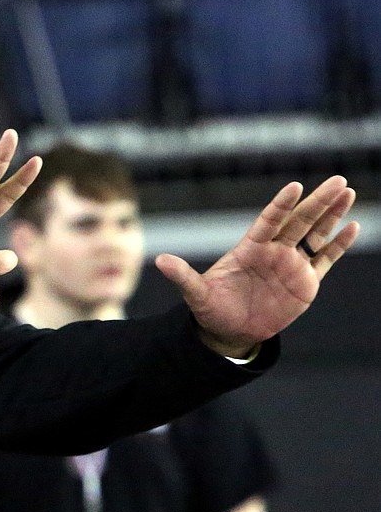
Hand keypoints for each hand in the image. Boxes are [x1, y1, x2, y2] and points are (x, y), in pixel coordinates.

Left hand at [155, 176, 358, 356]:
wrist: (228, 330)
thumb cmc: (211, 308)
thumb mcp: (196, 294)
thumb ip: (183, 277)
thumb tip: (159, 261)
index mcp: (249, 248)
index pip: (268, 221)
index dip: (281, 205)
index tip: (295, 186)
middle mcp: (273, 251)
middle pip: (299, 222)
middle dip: (317, 202)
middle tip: (338, 181)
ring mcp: (291, 264)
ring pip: (316, 234)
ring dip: (332, 215)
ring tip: (347, 193)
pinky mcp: (305, 282)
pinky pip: (325, 259)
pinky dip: (339, 244)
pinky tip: (353, 226)